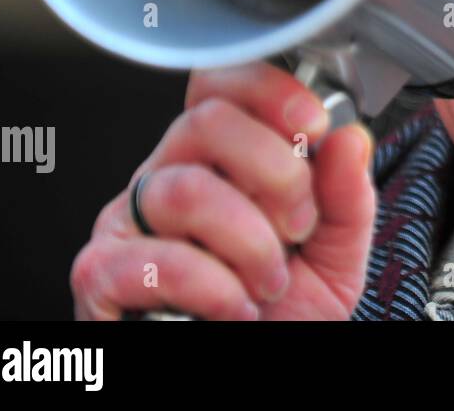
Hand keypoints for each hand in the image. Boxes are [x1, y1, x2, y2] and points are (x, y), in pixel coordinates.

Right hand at [71, 62, 376, 319]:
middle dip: (273, 172)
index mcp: (220, 158)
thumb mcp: (337, 250)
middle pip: (204, 121)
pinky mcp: (102, 274)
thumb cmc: (286, 312)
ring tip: (269, 281)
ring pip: (184, 189)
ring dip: (249, 242)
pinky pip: (154, 258)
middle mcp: (168, 176)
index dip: (269, 91)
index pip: (221, 84)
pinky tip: (236, 307)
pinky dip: (212, 287)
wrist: (259, 370)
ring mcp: (129, 223)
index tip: (314, 125)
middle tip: (298, 225)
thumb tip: (350, 137)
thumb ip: (347, 194)